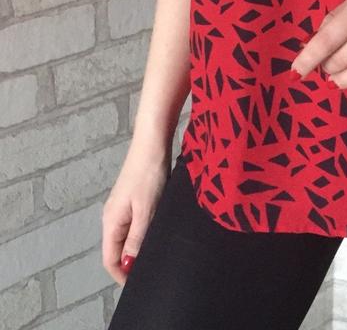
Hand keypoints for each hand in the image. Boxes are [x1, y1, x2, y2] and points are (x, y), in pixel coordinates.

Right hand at [101, 145, 170, 284]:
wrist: (153, 142)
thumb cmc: (149, 174)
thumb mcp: (146, 210)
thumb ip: (137, 238)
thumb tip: (128, 264)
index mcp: (111, 221)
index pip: (110, 258)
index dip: (122, 274)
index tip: (138, 283)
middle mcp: (113, 216)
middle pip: (117, 249)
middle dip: (131, 262)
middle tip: (151, 268)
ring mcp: (123, 207)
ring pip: (127, 236)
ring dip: (138, 247)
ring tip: (157, 252)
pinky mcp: (134, 198)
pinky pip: (135, 223)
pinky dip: (144, 232)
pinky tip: (158, 231)